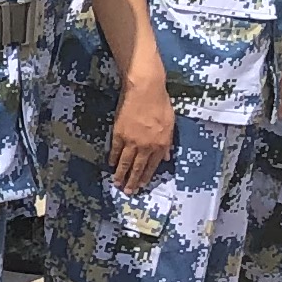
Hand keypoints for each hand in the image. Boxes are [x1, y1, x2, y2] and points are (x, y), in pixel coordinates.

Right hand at [109, 68, 175, 192]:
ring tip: (117, 183)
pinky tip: (111, 164)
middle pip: (138, 168)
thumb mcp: (170, 123)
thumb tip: (167, 157)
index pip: (153, 165)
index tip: (142, 185)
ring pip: (126, 162)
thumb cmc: (161, 103)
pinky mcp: (119, 134)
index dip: (146, 176)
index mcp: (161, 144)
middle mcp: (146, 146)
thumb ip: (168, 142)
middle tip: (128, 192)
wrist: (145, 90)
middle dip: (133, 181)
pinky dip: (113, 159)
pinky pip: (116, 150)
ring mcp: (132, 141)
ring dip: (121, 174)